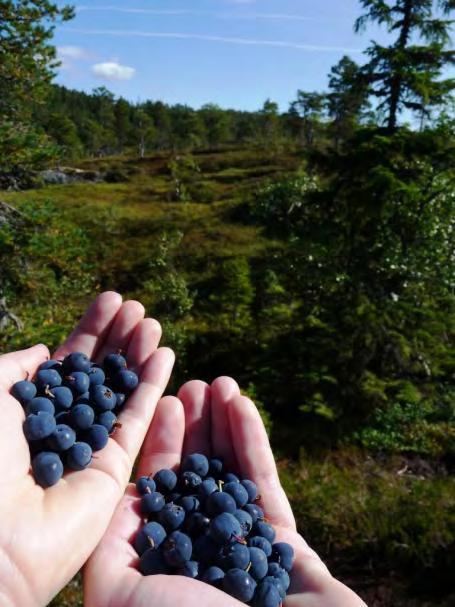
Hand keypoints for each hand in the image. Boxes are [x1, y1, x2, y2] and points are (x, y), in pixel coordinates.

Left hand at [0, 292, 174, 606]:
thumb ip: (16, 366)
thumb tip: (47, 351)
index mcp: (33, 409)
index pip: (71, 360)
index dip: (92, 328)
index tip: (111, 299)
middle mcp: (64, 425)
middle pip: (101, 372)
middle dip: (119, 338)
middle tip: (137, 308)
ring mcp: (92, 447)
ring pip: (123, 391)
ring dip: (139, 356)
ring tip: (152, 322)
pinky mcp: (116, 469)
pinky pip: (139, 420)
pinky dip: (153, 387)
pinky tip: (165, 354)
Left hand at [85, 377, 365, 606]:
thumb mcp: (119, 593)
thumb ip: (111, 547)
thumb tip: (121, 502)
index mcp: (162, 561)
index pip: (158, 488)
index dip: (161, 441)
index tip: (167, 400)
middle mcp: (200, 549)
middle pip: (195, 473)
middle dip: (195, 426)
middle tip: (197, 383)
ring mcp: (242, 544)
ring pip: (229, 472)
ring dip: (224, 425)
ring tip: (222, 382)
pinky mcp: (281, 541)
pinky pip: (264, 484)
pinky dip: (254, 443)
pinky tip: (245, 405)